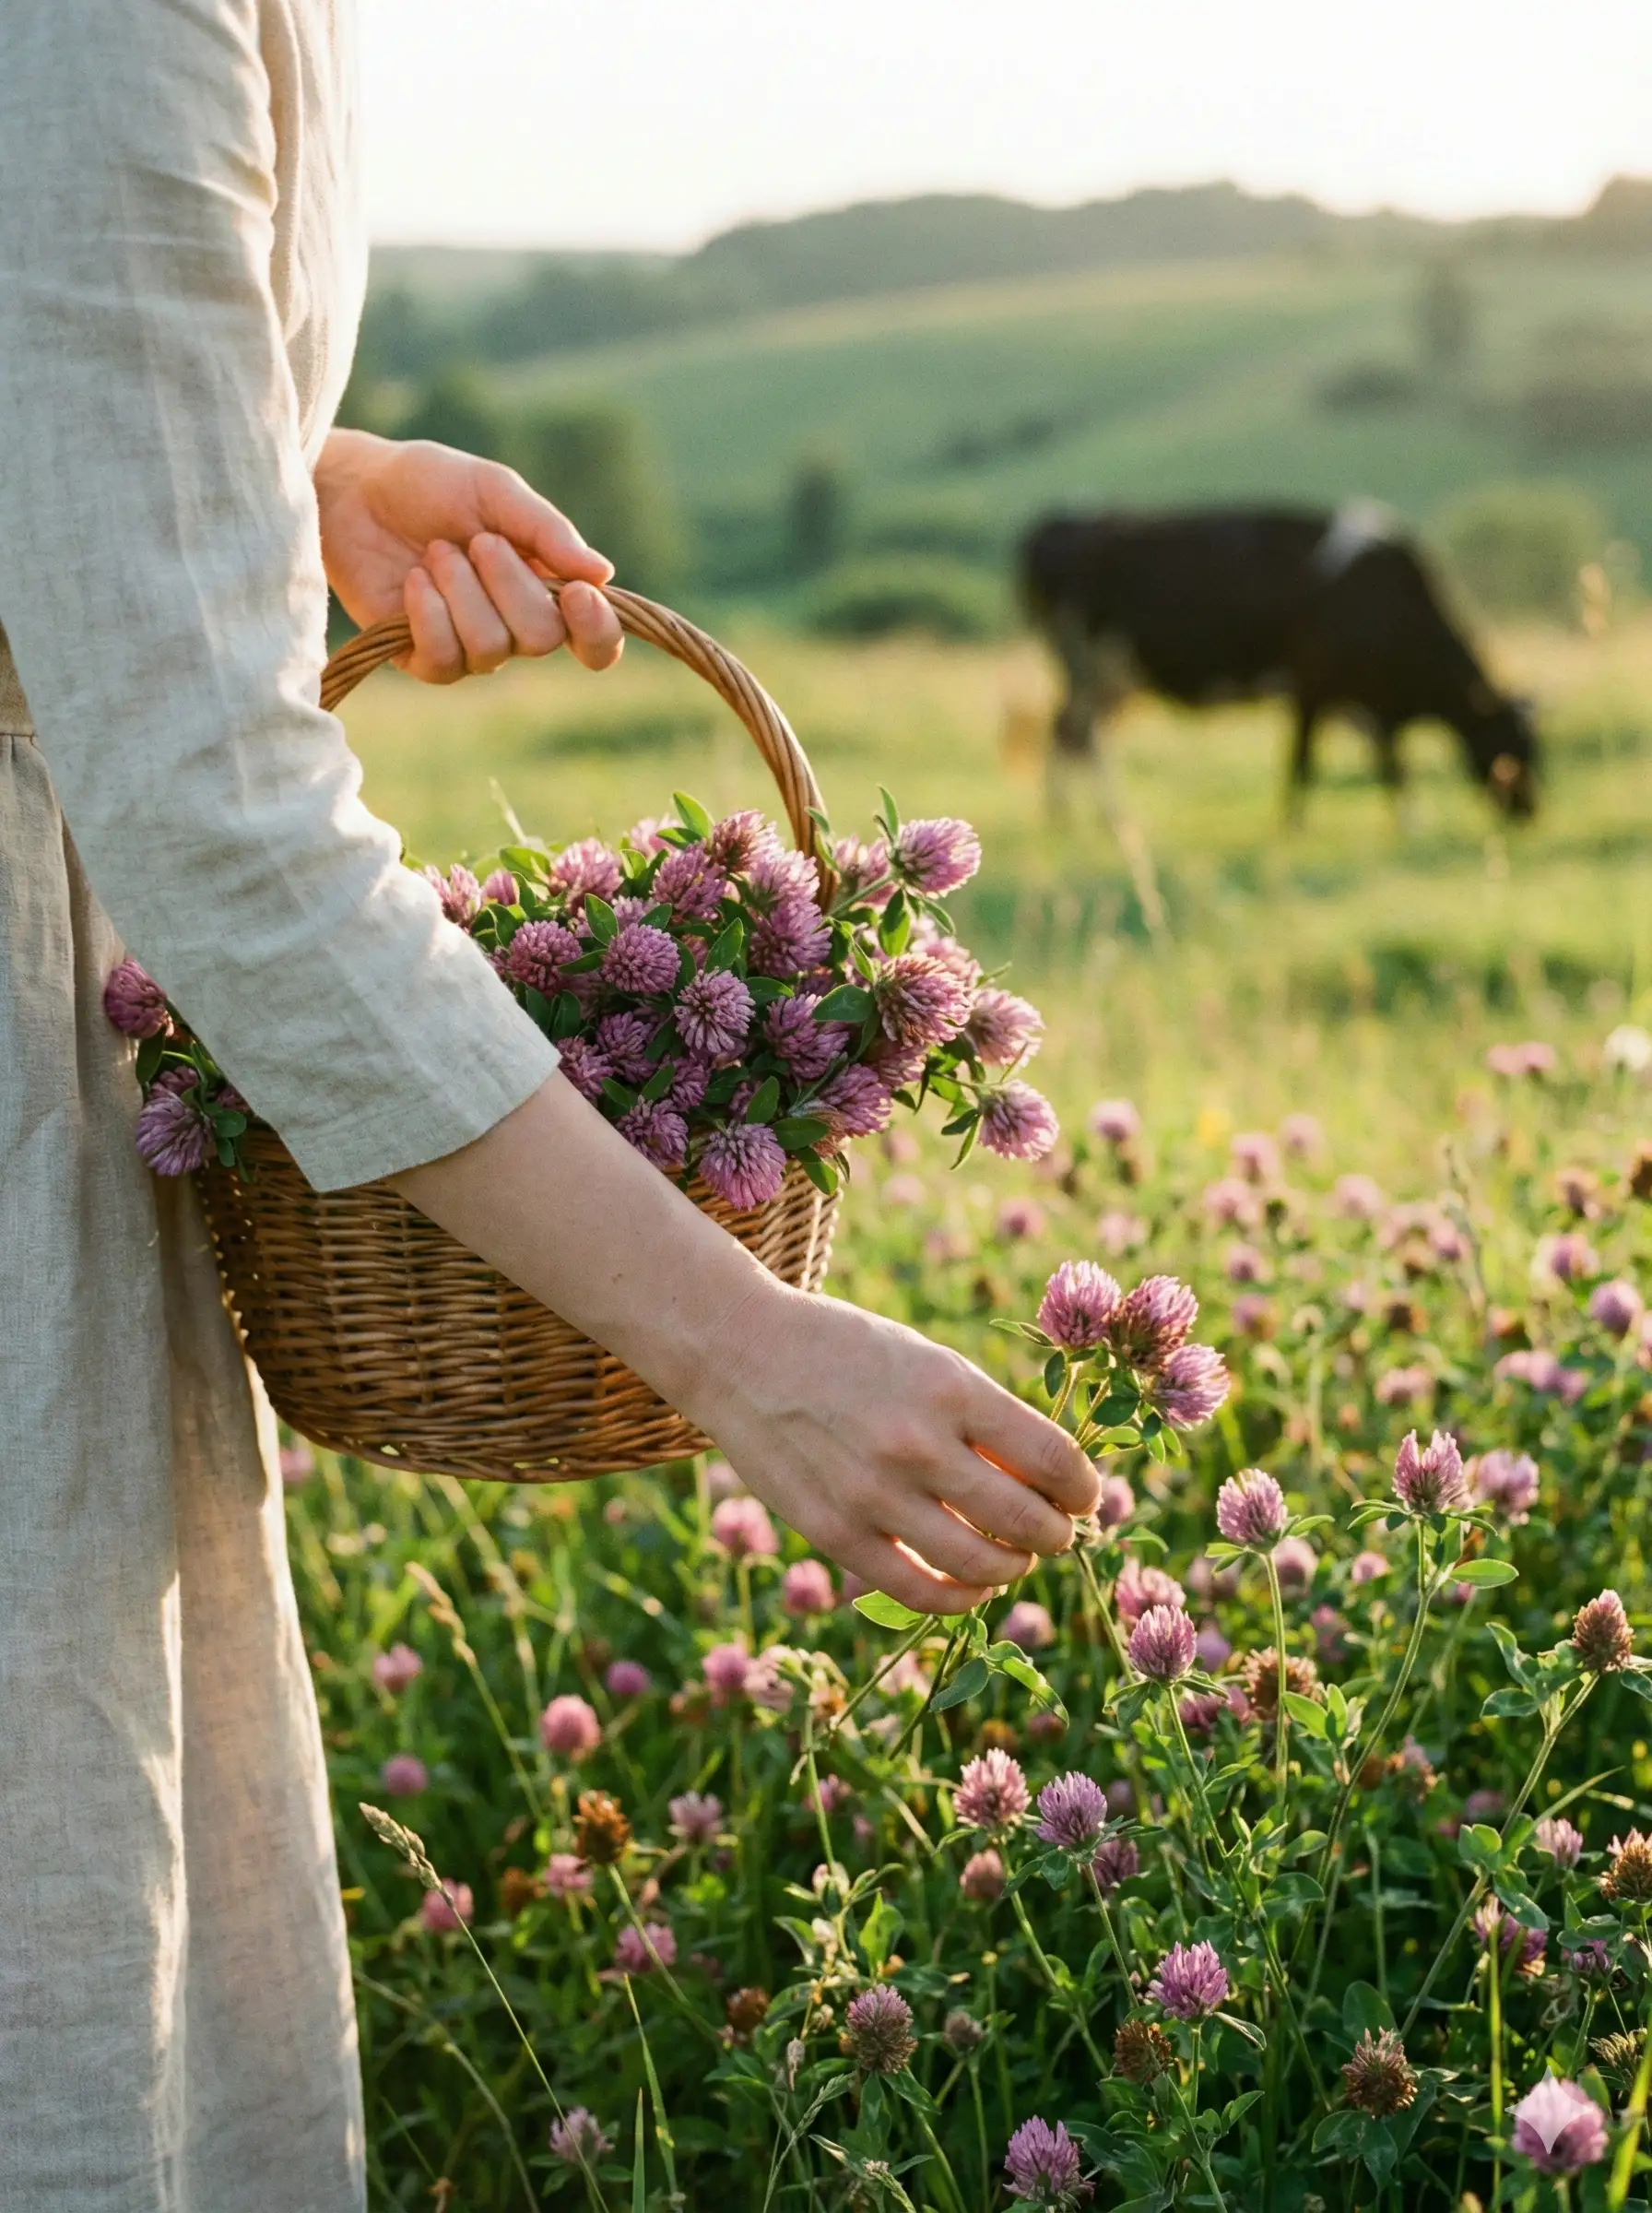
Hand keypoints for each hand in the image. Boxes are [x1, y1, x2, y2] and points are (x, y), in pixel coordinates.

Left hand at [313, 426, 623, 682]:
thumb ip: (546, 530)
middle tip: (478, 541)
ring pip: (492, 648)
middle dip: (510, 584)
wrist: (352, 491)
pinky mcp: (422, 658)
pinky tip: (414, 580)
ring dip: (462, 590)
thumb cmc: (429, 485)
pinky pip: (444, 659)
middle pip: (542, 638)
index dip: (598, 631)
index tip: (579, 594)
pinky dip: (429, 613)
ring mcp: (469, 648)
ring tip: (435, 552)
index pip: (596, 642)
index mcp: (547, 588)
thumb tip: (603, 574)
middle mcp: (515, 627)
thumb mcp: (494, 490)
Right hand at [392, 1074, 1097, 1615]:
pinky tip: (969, 1587)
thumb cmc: (845, 1351)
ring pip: (979, 1565)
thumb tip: (1049, 1480)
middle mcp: (918, 1443)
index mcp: (952, 1388)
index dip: (1083, 1488)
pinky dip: (958, 1597)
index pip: (1053, 1459)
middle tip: (1058, 1534)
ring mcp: (873, 1493)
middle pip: (1026, 1520)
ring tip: (1015, 1560)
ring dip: (1013, 1569)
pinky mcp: (834, 1531)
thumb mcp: (924, 1360)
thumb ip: (982, 1417)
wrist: (740, 1350)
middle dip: (1057, 1535)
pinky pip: (917, 1588)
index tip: (1083, 1496)